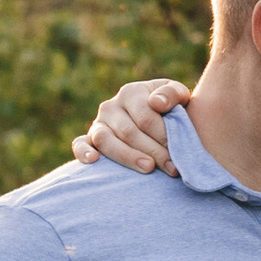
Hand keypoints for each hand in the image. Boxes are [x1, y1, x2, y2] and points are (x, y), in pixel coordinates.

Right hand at [72, 77, 188, 172]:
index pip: (145, 117)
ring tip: (148, 168)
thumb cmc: (171, 111)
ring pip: (106, 140)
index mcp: (131, 92)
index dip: (163, 136)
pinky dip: (83, 152)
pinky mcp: (88, 139)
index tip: (180, 153)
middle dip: (152, 151)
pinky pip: (80, 144)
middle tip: (172, 168)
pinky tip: (94, 160)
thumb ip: (172, 93)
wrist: (158, 124)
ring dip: (128, 156)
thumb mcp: (178, 97)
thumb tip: (156, 103)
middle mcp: (110, 106)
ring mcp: (97, 124)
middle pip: (128, 132)